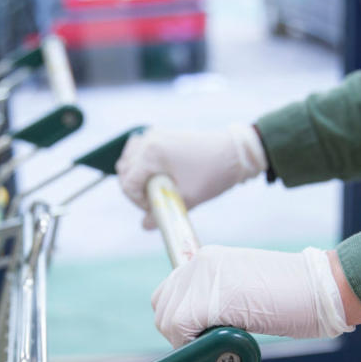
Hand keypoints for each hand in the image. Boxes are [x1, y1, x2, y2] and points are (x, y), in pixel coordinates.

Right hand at [115, 125, 267, 228]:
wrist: (235, 153)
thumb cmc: (213, 174)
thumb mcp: (188, 198)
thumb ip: (163, 213)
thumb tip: (145, 226)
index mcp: (151, 153)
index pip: (128, 184)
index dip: (138, 202)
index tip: (156, 209)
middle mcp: (148, 140)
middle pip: (125, 170)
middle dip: (136, 190)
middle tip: (158, 201)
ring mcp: (155, 134)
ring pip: (129, 158)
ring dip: (136, 175)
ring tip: (156, 188)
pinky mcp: (162, 135)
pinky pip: (139, 149)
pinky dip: (141, 163)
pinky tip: (155, 175)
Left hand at [151, 246, 360, 347]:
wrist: (323, 287)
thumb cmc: (294, 295)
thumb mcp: (245, 289)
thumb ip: (216, 300)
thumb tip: (195, 330)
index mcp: (207, 259)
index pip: (169, 294)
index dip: (179, 320)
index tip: (198, 335)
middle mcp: (199, 264)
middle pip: (163, 308)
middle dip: (180, 333)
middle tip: (211, 342)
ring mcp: (203, 277)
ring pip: (169, 321)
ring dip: (187, 340)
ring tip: (220, 342)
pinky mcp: (211, 296)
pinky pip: (181, 328)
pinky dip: (194, 345)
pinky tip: (221, 344)